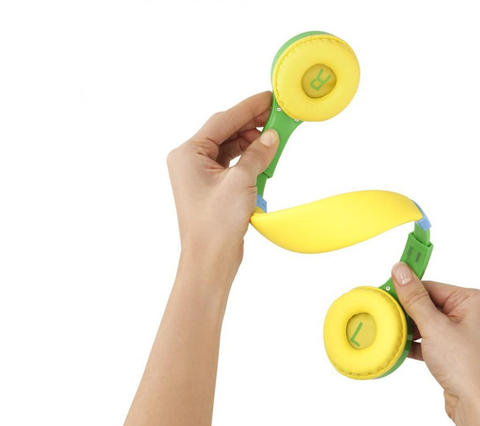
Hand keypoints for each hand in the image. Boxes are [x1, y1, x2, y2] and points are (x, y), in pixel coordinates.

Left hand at [167, 91, 278, 269]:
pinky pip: (232, 163)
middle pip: (225, 132)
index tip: (268, 97)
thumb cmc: (216, 225)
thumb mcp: (241, 182)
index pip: (222, 121)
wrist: (210, 260)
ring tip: (275, 135)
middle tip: (277, 114)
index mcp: (188, 154)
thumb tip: (271, 135)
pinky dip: (249, 158)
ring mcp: (200, 175)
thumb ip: (257, 154)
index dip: (247, 107)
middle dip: (251, 124)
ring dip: (252, 141)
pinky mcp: (212, 187)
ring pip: (229, 147)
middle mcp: (190, 161)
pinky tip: (265, 155)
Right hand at [391, 262, 479, 419]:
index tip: (386, 293)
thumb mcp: (434, 326)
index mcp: (477, 300)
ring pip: (432, 322)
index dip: (408, 292)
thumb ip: (414, 298)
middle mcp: (477, 313)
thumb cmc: (467, 367)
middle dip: (410, 313)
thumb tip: (401, 270)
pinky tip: (403, 348)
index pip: (433, 286)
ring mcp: (470, 333)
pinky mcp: (461, 350)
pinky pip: (435, 338)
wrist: (479, 408)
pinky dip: (420, 343)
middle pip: (432, 304)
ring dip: (413, 330)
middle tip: (387, 317)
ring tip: (394, 334)